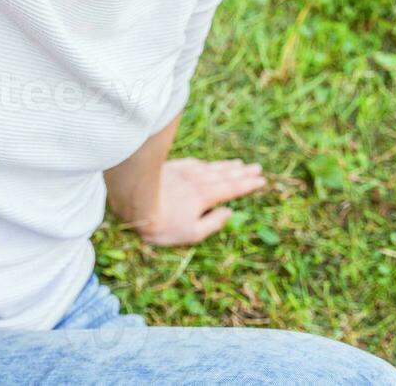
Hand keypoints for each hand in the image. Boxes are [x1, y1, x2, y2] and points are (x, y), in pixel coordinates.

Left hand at [136, 157, 266, 245]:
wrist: (134, 202)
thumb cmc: (163, 224)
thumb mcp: (191, 233)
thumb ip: (212, 223)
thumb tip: (229, 212)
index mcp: (205, 196)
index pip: (232, 188)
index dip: (247, 185)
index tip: (261, 181)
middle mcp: (198, 180)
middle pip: (225, 175)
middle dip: (242, 172)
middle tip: (257, 168)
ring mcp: (184, 172)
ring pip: (211, 167)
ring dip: (227, 166)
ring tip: (239, 164)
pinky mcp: (171, 168)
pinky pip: (194, 163)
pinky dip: (206, 163)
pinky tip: (208, 164)